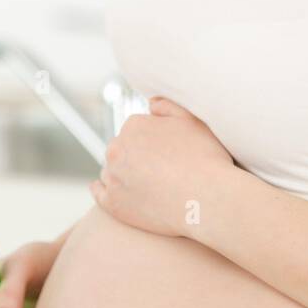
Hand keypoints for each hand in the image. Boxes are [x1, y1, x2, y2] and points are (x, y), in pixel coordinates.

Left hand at [89, 95, 233, 236]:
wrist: (208, 200)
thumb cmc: (205, 159)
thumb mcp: (192, 120)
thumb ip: (167, 106)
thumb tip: (150, 103)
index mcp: (133, 125)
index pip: (136, 131)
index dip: (152, 142)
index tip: (165, 154)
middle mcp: (117, 148)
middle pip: (121, 150)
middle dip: (134, 157)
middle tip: (158, 170)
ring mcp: (112, 176)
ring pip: (111, 171)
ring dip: (122, 174)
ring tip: (147, 185)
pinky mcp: (112, 203)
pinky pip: (100, 194)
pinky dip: (105, 191)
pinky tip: (112, 192)